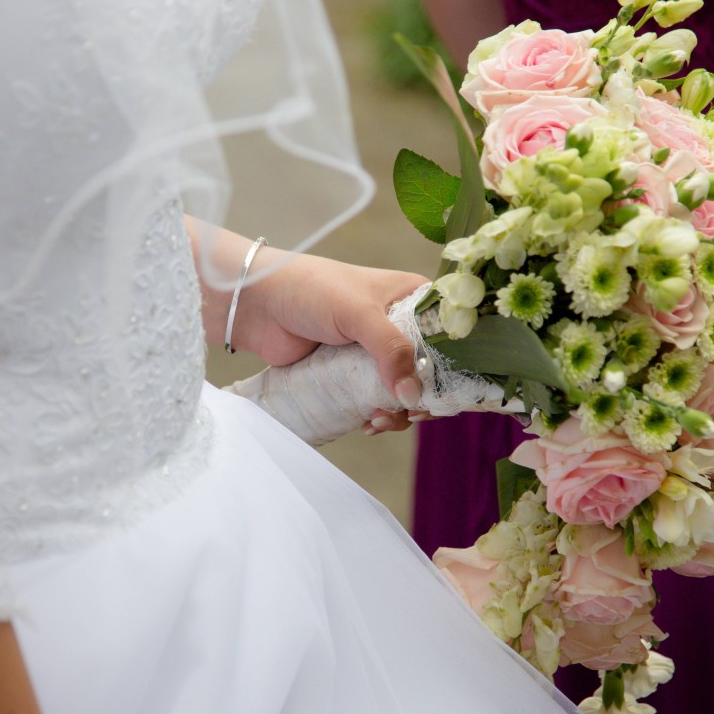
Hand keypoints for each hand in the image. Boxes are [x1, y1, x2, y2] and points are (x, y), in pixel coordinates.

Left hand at [187, 219, 429, 431]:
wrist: (257, 304)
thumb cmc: (310, 290)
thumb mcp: (358, 313)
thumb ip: (390, 349)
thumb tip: (412, 395)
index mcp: (412, 299)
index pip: (452, 336)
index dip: (457, 368)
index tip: (447, 394)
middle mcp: (400, 326)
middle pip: (432, 372)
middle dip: (425, 398)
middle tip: (409, 413)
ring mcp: (376, 353)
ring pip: (405, 392)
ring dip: (399, 413)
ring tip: (378, 421)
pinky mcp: (352, 375)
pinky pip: (377, 402)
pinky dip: (379, 417)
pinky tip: (367, 424)